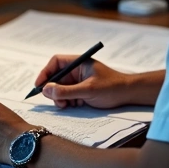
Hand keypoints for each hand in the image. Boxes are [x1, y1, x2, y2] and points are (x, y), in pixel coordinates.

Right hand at [35, 55, 154, 108]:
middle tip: (56, 101)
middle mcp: (77, 70)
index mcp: (78, 63)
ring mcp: (79, 81)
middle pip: (56, 78)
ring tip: (69, 104)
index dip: (45, 72)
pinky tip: (76, 105)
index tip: (39, 85)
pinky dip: (68, 101)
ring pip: (61, 89)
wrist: (129, 95)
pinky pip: (68, 95)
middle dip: (54, 90)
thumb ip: (66, 91)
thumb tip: (46, 90)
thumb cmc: (112, 87)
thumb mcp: (87, 90)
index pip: (56, 62)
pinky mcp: (82, 91)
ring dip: (61, 98)